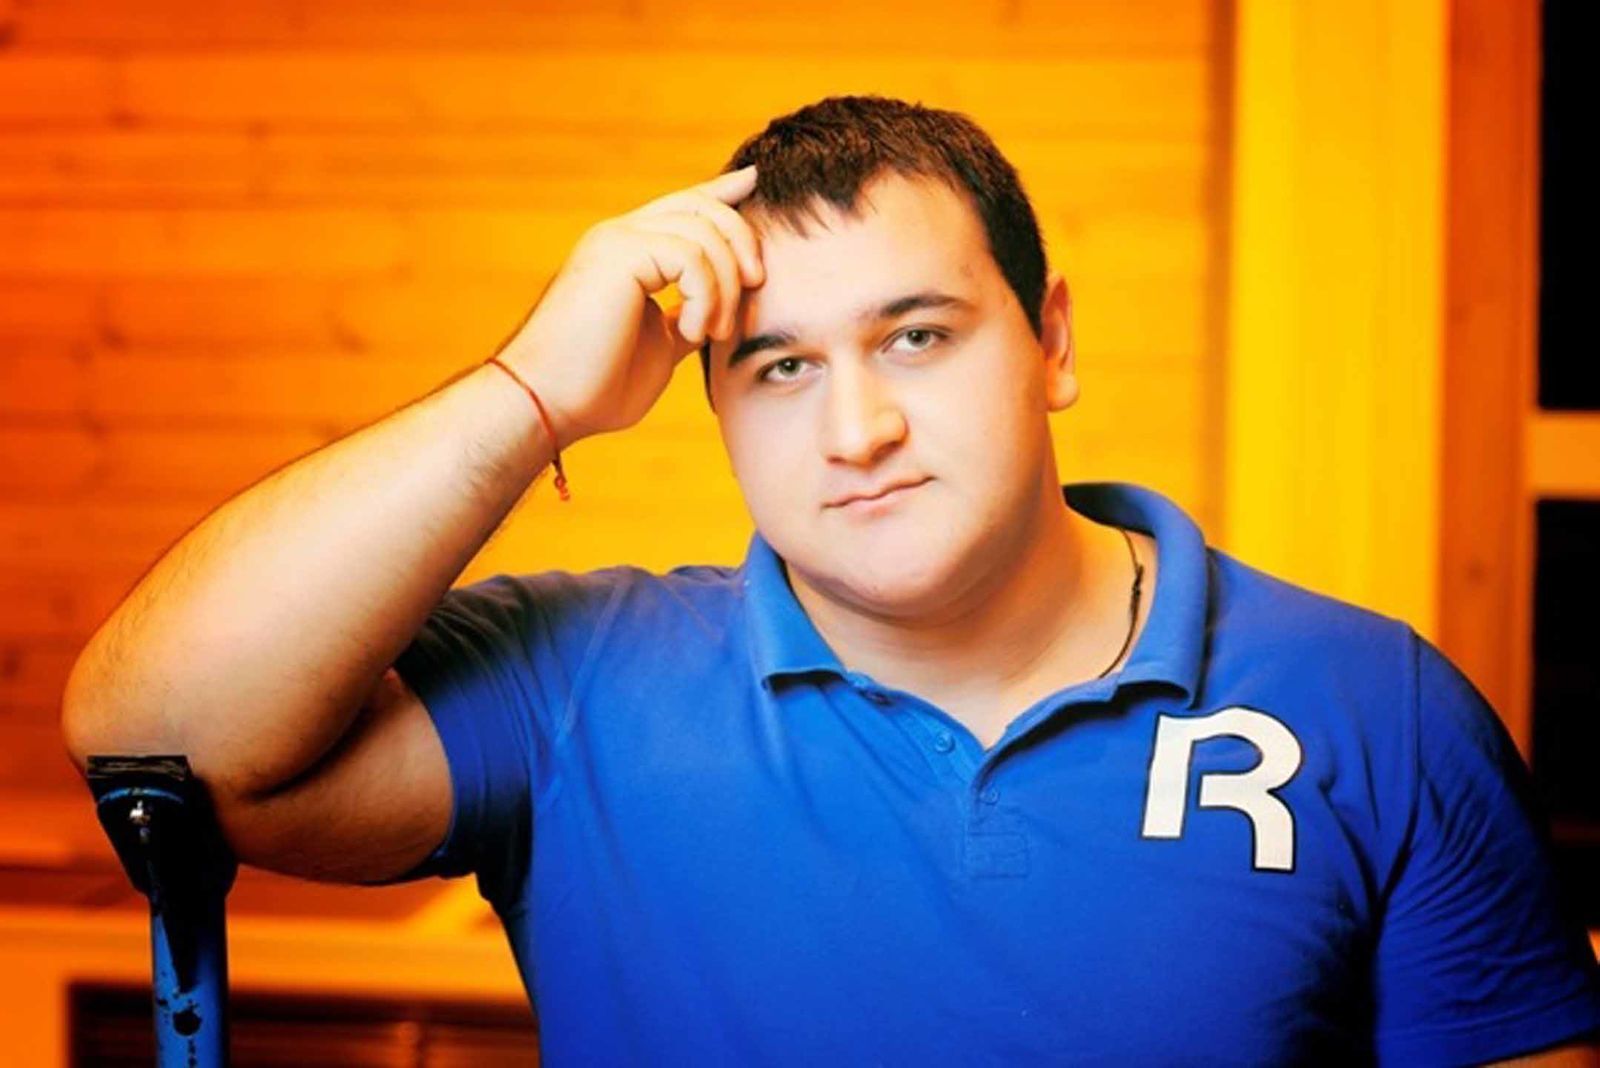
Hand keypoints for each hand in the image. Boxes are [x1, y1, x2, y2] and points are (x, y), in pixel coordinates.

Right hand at [495, 165, 763, 446]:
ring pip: (703, 232)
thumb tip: (717, 310)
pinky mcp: (619, 253)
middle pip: (701, 206)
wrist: (549, 404)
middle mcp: (619, 236)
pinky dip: (705, 296)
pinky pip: (691, 256)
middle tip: (757, 285)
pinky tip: (693, 331)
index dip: (720, 190)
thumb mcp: (659, 347)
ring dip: (725, 287)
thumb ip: (685, 317)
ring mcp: (616, 240)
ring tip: (713, 331)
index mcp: (626, 252)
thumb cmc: (595, 388)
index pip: (681, 205)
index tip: (753, 181)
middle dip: (741, 240)